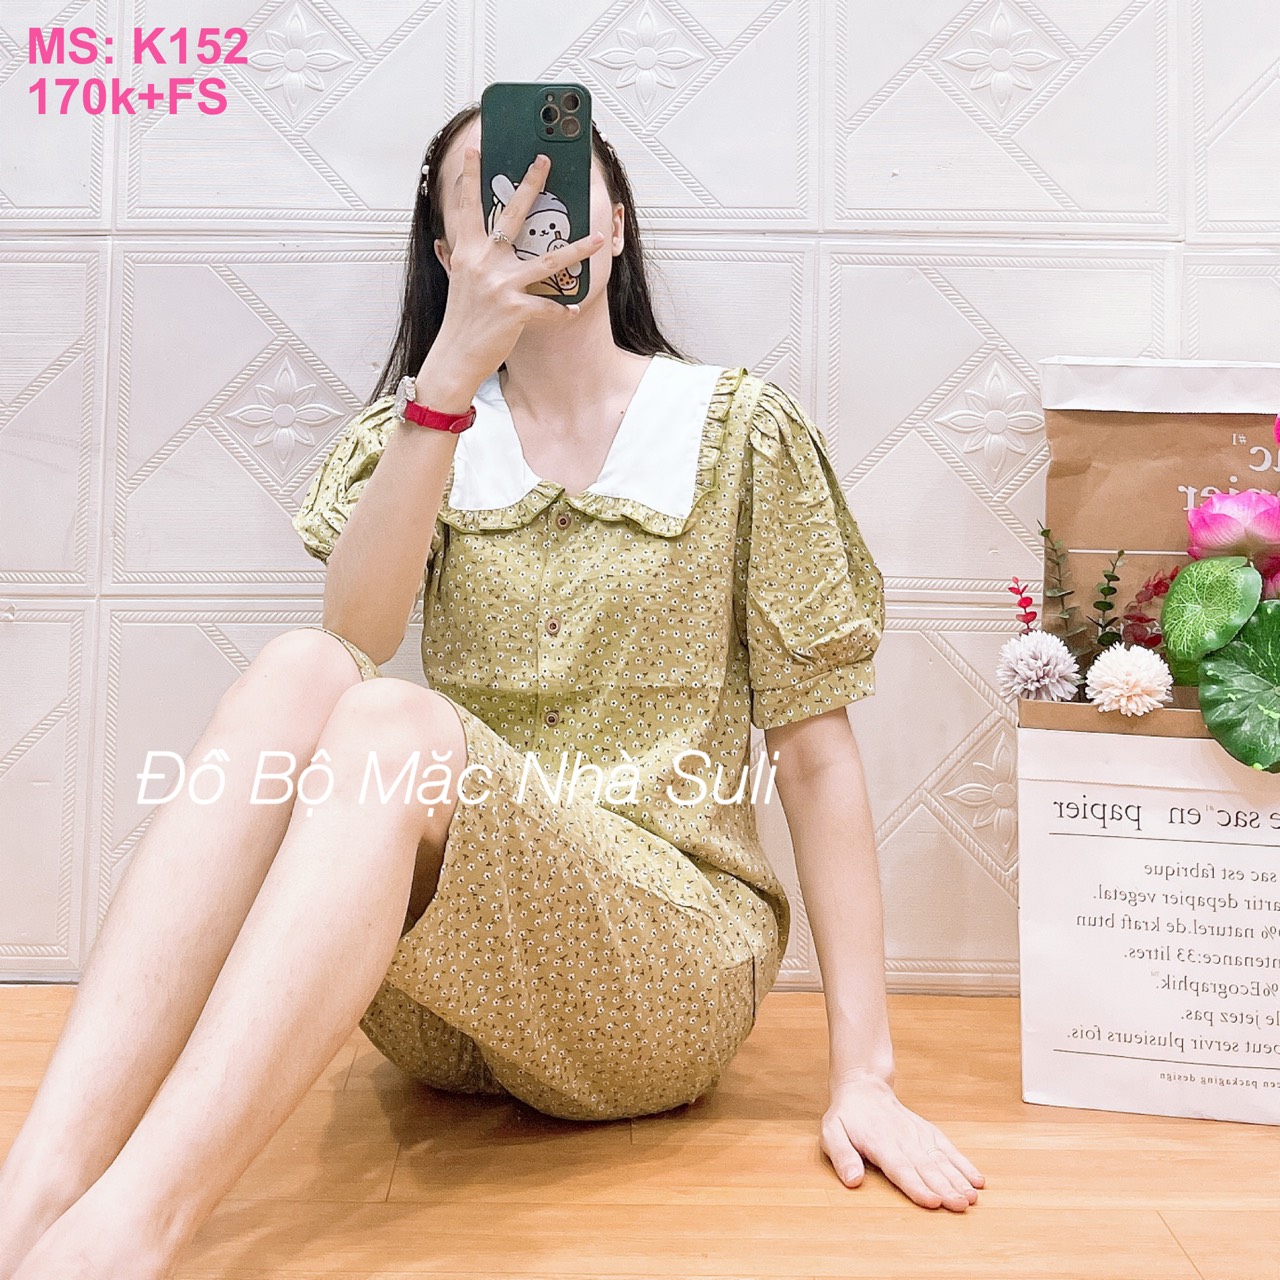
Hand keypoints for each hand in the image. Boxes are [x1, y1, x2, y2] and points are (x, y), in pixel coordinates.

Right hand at [417, 146, 602, 402]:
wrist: (456, 355)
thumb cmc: (461, 320)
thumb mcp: (458, 281)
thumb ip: (460, 258)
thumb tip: (453, 242)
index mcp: (468, 253)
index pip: (468, 207)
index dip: (471, 178)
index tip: (477, 150)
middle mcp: (483, 263)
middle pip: (511, 216)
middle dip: (530, 185)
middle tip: (544, 161)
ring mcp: (499, 285)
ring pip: (546, 261)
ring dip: (576, 249)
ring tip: (598, 237)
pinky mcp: (515, 310)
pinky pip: (548, 307)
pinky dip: (562, 311)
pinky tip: (573, 309)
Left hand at [820, 1070, 984, 1211]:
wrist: (864, 1088)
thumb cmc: (847, 1116)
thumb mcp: (831, 1132)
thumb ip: (842, 1156)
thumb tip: (852, 1180)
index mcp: (879, 1142)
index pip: (900, 1168)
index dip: (917, 1186)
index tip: (933, 1201)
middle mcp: (903, 1139)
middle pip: (926, 1167)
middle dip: (945, 1187)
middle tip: (961, 1206)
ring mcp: (918, 1134)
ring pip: (941, 1159)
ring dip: (958, 1179)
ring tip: (972, 1198)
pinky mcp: (928, 1132)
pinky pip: (948, 1148)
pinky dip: (963, 1163)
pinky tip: (977, 1180)